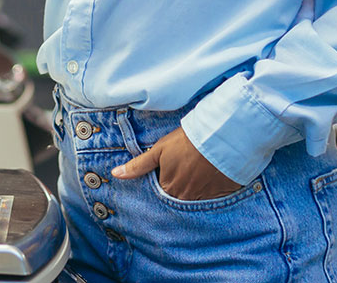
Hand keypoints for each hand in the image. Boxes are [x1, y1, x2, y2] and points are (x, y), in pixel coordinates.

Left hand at [110, 126, 241, 200]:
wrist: (218, 138)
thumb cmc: (185, 142)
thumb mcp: (158, 151)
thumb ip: (138, 166)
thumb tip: (116, 174)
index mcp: (168, 188)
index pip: (161, 191)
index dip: (164, 178)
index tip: (169, 168)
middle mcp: (185, 198)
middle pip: (178, 196)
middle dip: (179, 185)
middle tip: (184, 169)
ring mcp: (204, 198)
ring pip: (194, 197)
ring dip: (194, 187)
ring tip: (197, 170)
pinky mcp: (221, 195)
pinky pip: (212, 197)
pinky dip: (210, 188)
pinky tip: (210, 175)